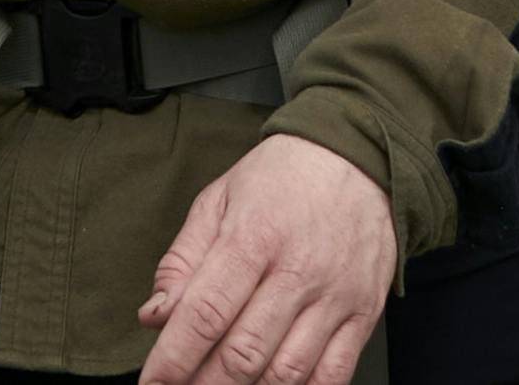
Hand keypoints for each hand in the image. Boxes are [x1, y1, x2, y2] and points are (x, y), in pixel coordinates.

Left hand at [137, 130, 397, 384]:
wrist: (360, 157)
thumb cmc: (282, 178)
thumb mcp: (218, 200)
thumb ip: (182, 262)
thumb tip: (156, 317)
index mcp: (253, 236)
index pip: (205, 315)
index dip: (172, 359)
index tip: (154, 382)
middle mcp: (298, 270)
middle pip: (242, 354)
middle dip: (204, 383)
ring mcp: (335, 296)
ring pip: (285, 374)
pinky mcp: (364, 313)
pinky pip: (333, 375)